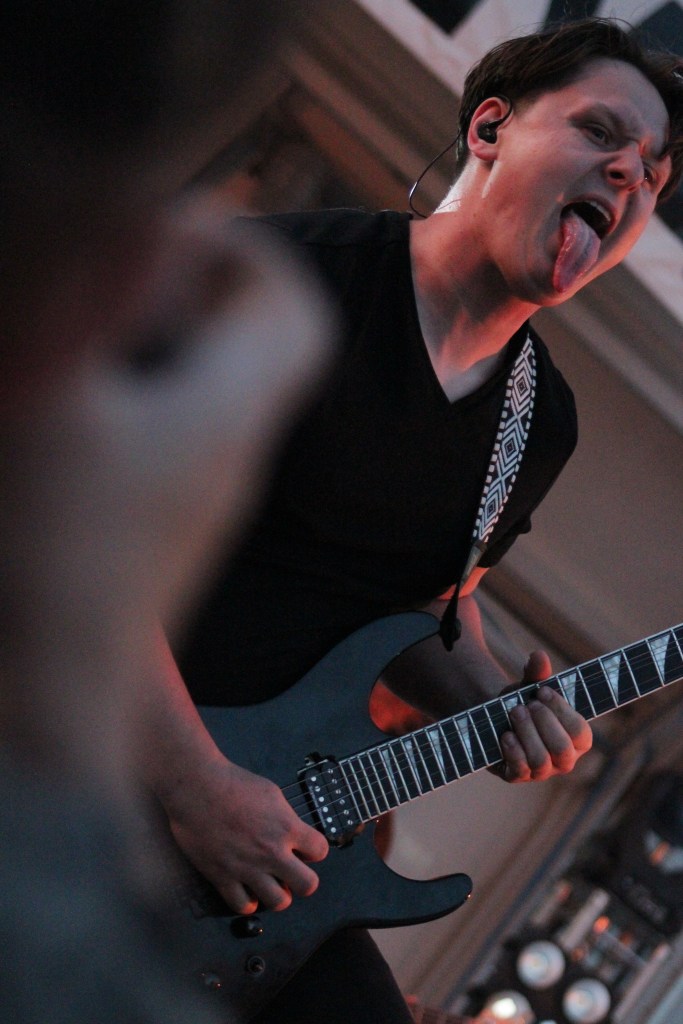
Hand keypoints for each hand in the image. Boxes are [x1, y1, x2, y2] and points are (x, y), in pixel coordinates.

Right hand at [165, 756, 328, 914]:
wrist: (197, 787)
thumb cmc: (231, 783)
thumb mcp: (271, 792)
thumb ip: (285, 817)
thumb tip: (291, 830)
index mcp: (286, 827)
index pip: (320, 850)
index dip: (314, 850)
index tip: (305, 848)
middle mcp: (271, 852)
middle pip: (307, 885)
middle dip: (303, 880)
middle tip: (293, 872)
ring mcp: (247, 868)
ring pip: (278, 902)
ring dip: (277, 893)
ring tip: (270, 882)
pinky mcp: (223, 877)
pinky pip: (243, 906)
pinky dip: (248, 901)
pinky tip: (247, 889)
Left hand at [498, 650, 592, 782]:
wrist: (494, 718)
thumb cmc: (522, 703)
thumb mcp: (529, 686)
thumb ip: (537, 673)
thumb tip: (538, 656)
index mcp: (576, 739)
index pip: (580, 732)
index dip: (561, 710)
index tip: (542, 692)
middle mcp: (563, 760)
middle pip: (562, 749)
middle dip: (543, 722)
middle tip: (526, 705)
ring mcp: (541, 772)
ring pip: (540, 760)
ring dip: (526, 732)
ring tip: (514, 712)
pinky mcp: (517, 776)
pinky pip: (520, 771)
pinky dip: (512, 750)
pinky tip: (506, 734)